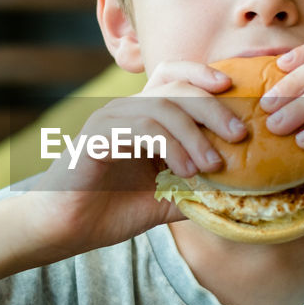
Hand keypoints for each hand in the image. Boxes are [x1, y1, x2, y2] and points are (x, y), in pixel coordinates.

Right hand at [26, 60, 245, 255]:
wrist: (64, 230)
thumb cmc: (109, 210)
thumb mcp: (163, 199)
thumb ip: (195, 191)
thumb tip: (238, 194)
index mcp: (141, 116)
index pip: (172, 74)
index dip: (202, 74)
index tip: (233, 90)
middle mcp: (125, 110)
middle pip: (176, 88)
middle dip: (213, 108)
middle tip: (239, 135)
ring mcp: (108, 121)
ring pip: (161, 107)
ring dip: (193, 135)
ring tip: (213, 166)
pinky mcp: (96, 138)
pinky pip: (140, 128)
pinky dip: (169, 147)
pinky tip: (184, 172)